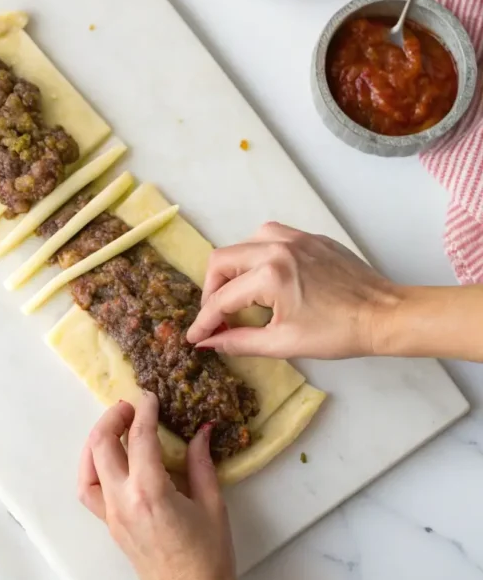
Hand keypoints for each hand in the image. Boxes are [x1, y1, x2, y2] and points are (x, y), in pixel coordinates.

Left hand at [78, 392, 240, 579]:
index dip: (145, 411)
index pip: (140, 438)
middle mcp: (123, 502)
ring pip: (87, 468)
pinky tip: (109, 459)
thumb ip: (201, 463)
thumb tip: (201, 430)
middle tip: (131, 407)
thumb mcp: (213, 504)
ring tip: (115, 427)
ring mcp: (112, 516)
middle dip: (112, 418)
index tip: (150, 396)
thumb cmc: (210, 556)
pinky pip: (89, 491)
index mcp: (151, 493)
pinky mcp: (110, 527)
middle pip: (102, 446)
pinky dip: (92, 468)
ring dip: (97, 441)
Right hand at [186, 222, 400, 358]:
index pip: (222, 298)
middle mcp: (276, 247)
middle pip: (222, 260)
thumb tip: (209, 342)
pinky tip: (265, 277)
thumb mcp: (283, 343)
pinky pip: (269, 238)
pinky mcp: (309, 237)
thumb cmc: (338, 333)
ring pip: (244, 243)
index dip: (204, 321)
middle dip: (212, 289)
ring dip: (234, 268)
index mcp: (270, 275)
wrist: (384, 314)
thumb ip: (239, 341)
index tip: (194, 337)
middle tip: (216, 315)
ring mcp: (294, 237)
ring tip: (239, 295)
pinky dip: (258, 256)